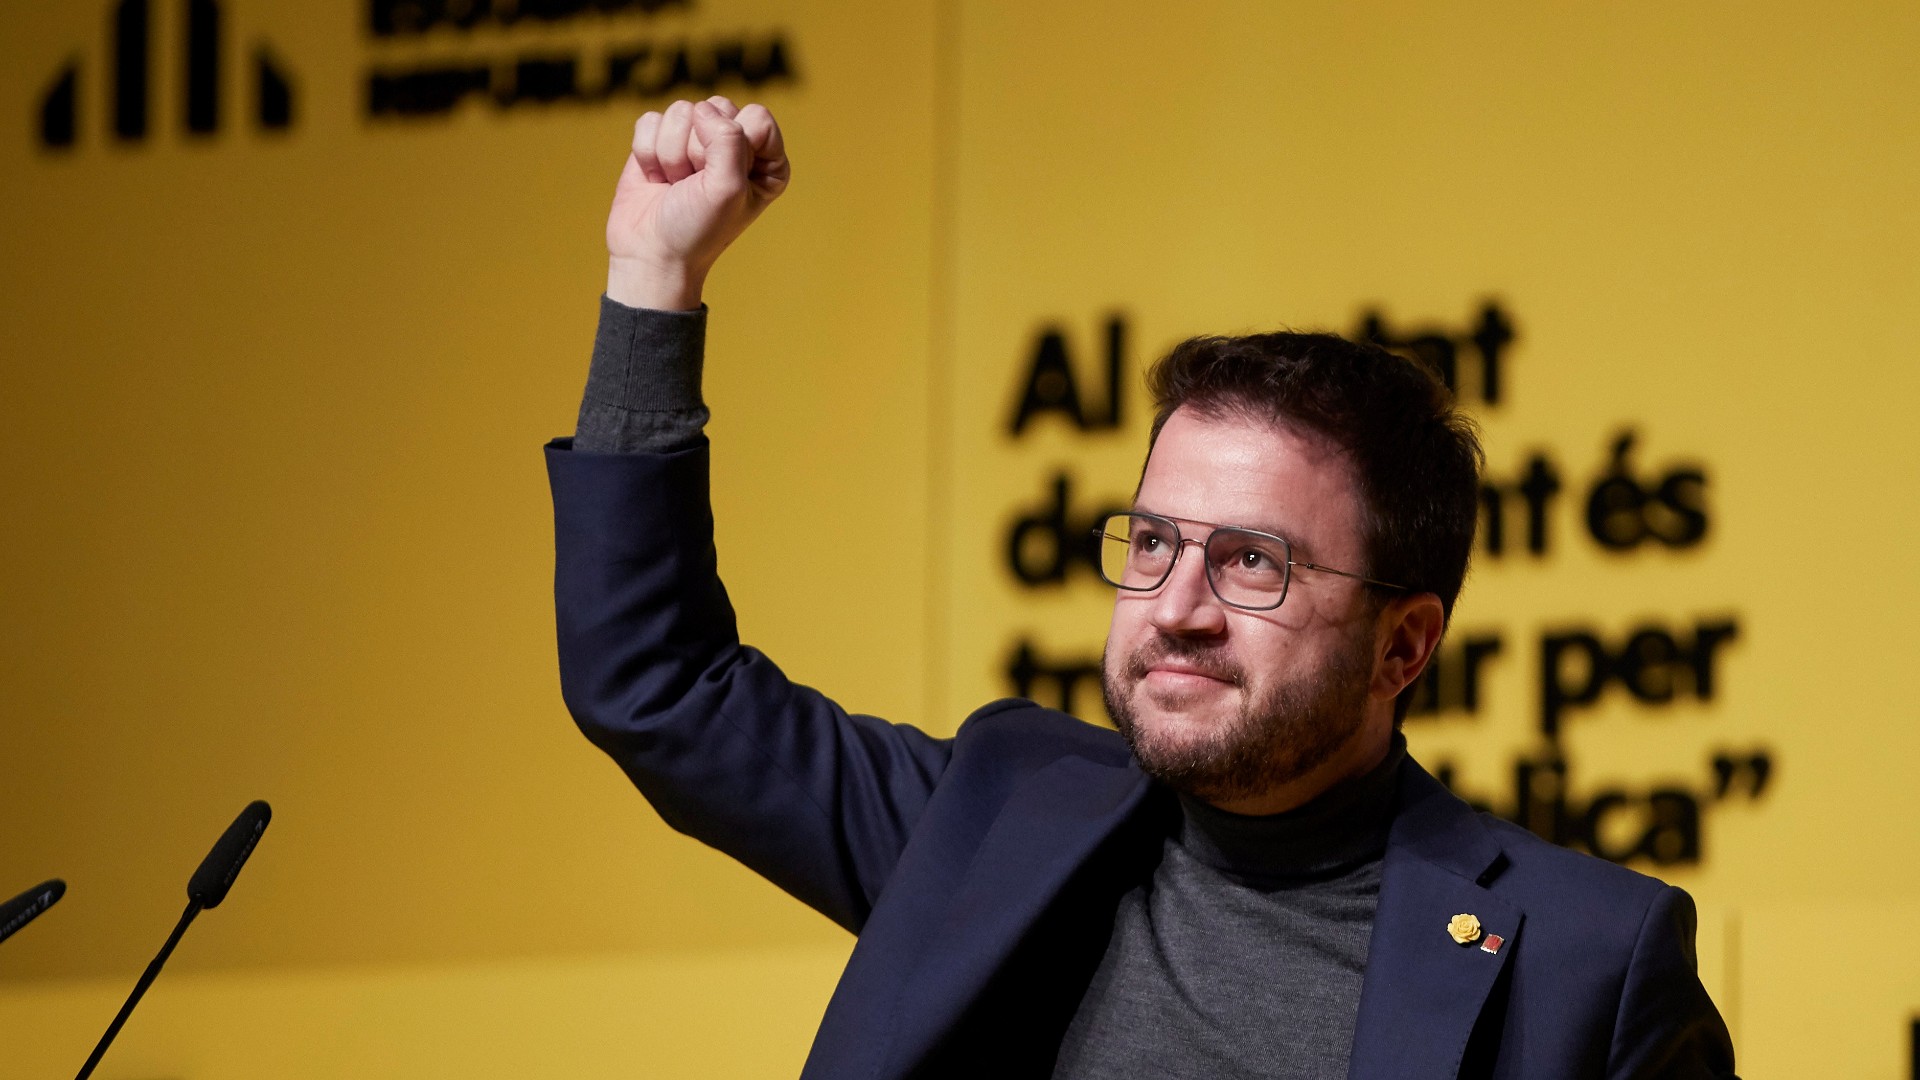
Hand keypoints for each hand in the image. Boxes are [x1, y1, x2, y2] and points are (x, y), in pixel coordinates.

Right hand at [605, 96, 789, 310]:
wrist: (652, 254)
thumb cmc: (698, 229)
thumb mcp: (727, 189)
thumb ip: (729, 140)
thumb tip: (702, 110)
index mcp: (767, 159)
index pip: (756, 117)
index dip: (734, 145)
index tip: (724, 181)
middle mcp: (735, 145)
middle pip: (717, 108)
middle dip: (698, 149)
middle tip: (696, 185)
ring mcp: (695, 140)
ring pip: (681, 111)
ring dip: (672, 154)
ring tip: (676, 184)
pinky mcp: (661, 140)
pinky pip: (651, 120)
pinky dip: (648, 153)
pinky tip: (656, 178)